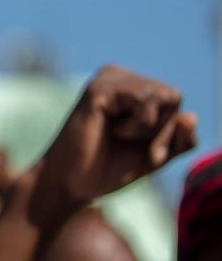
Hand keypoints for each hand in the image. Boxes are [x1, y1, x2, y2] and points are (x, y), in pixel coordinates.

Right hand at [36, 65, 196, 209]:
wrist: (69, 184)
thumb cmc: (106, 169)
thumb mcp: (155, 155)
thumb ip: (180, 139)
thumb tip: (190, 115)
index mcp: (129, 88)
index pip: (174, 100)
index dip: (169, 132)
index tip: (146, 153)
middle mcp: (117, 76)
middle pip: (173, 96)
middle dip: (161, 131)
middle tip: (129, 144)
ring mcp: (107, 79)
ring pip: (164, 96)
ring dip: (149, 129)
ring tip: (117, 135)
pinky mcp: (100, 87)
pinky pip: (146, 100)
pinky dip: (139, 125)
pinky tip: (110, 129)